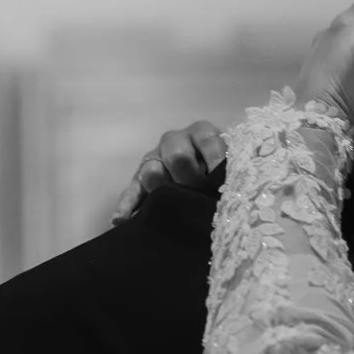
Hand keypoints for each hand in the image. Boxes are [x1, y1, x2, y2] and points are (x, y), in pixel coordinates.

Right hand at [110, 121, 227, 223]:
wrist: (208, 185)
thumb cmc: (222, 173)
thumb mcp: (229, 165)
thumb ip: (229, 170)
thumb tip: (231, 186)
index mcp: (201, 133)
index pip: (206, 138)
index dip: (214, 156)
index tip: (220, 174)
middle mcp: (175, 142)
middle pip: (177, 153)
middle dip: (188, 174)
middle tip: (196, 190)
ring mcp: (155, 160)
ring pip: (152, 170)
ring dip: (160, 187)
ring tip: (168, 202)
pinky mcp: (140, 181)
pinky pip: (131, 191)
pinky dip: (126, 206)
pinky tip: (121, 219)